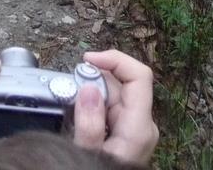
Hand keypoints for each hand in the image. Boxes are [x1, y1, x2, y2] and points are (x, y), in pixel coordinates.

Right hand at [71, 49, 158, 165]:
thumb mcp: (87, 153)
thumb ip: (89, 123)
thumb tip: (89, 87)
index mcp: (139, 126)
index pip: (139, 76)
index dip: (114, 59)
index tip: (86, 59)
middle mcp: (142, 123)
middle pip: (123, 83)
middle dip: (94, 79)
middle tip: (69, 92)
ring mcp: (136, 128)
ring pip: (115, 94)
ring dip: (92, 93)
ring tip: (72, 110)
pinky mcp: (127, 132)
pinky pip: (112, 108)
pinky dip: (94, 104)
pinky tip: (79, 117)